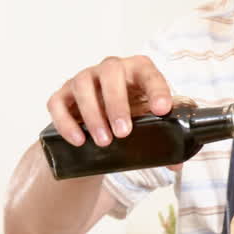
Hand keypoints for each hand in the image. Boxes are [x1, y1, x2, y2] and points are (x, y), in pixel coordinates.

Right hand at [47, 55, 172, 146]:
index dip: (157, 89)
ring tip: (104, 141)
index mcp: (137, 70)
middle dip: (117, 103)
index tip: (162, 110)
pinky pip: (57, 103)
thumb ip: (163, 140)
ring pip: (82, 85)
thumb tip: (176, 164)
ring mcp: (83, 79)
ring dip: (92, 114)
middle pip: (110, 72)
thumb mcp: (149, 123)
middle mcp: (109, 69)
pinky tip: (78, 141)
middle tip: (123, 132)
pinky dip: (65, 122)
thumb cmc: (132, 116)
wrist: (102, 122)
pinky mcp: (62, 95)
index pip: (149, 72)